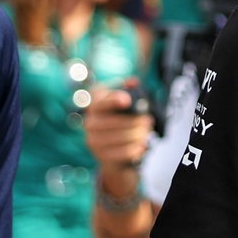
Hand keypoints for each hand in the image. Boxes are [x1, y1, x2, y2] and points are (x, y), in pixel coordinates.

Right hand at [83, 83, 152, 198]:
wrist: (107, 146)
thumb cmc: (118, 117)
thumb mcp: (121, 101)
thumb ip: (128, 89)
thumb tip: (133, 82)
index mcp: (94, 104)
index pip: (101, 102)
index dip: (113, 100)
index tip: (127, 100)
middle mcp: (89, 121)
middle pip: (115, 122)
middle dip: (136, 122)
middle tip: (148, 121)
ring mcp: (93, 140)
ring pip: (121, 138)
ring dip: (138, 135)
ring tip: (146, 132)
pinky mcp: (100, 155)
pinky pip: (122, 153)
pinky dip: (135, 148)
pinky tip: (141, 145)